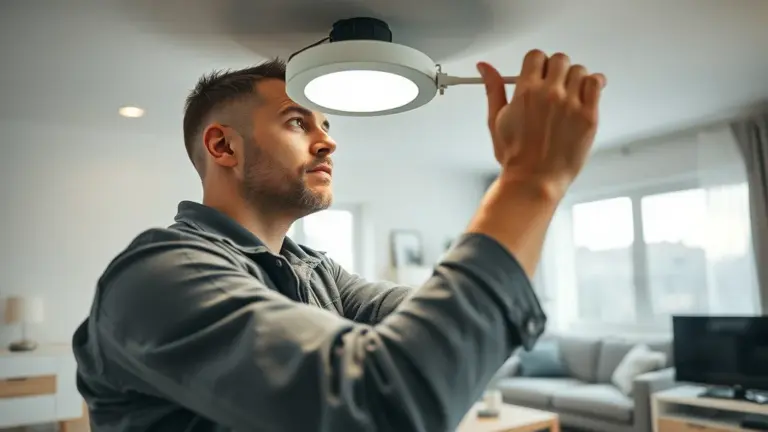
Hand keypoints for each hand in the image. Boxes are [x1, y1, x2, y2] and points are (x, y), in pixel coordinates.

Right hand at [478, 50, 605, 198]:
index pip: (536, 56)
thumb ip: (493, 89)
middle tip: (554, 86)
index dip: (537, 64)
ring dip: (574, 78)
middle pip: (559, 60)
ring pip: (579, 70)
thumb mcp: (496, 120)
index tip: (538, 74)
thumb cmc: (515, 156)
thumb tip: (485, 67)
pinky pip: (596, 84)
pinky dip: (593, 85)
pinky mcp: (588, 116)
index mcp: (525, 92)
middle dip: (555, 70)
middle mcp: (550, 94)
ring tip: (569, 94)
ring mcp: (571, 104)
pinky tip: (585, 95)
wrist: (535, 180)